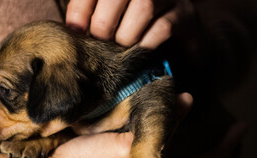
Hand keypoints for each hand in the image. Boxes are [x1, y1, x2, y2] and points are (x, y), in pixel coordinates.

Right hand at [0, 93, 245, 157]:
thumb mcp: (126, 145)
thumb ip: (161, 126)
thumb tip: (189, 102)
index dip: (227, 145)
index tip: (241, 127)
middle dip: (212, 154)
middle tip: (220, 134)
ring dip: (190, 154)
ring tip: (195, 134)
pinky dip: (168, 154)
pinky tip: (160, 141)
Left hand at [66, 0, 190, 48]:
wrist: (176, 36)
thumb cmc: (133, 27)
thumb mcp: (111, 18)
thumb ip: (92, 16)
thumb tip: (71, 30)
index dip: (80, 9)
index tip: (74, 31)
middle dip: (102, 24)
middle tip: (100, 44)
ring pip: (143, 7)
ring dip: (125, 35)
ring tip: (120, 48)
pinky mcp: (185, 15)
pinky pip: (162, 28)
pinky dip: (145, 44)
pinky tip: (139, 52)